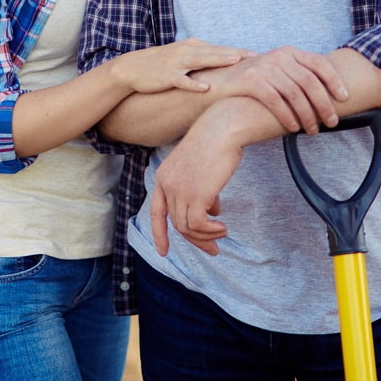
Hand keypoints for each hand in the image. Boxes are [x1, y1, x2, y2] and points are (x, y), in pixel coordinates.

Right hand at [111, 38, 248, 94]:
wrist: (131, 69)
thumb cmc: (160, 65)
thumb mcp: (183, 58)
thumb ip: (202, 59)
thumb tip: (224, 65)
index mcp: (192, 47)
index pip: (220, 48)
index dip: (240, 52)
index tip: (261, 55)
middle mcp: (186, 51)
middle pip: (216, 51)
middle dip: (237, 54)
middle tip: (258, 57)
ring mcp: (176, 63)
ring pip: (201, 60)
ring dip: (219, 60)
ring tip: (237, 62)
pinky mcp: (166, 76)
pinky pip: (182, 80)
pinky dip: (193, 83)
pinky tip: (205, 87)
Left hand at [150, 104, 244, 255]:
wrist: (223, 129)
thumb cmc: (217, 144)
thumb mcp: (202, 168)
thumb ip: (201, 189)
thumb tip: (212, 211)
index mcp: (163, 176)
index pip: (157, 212)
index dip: (159, 234)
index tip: (163, 251)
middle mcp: (166, 184)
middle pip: (177, 223)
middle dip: (196, 239)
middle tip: (213, 250)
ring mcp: (179, 190)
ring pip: (187, 227)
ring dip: (206, 236)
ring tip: (223, 234)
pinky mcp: (195, 194)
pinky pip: (198, 225)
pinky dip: (211, 231)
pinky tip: (223, 227)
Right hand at [205, 46, 347, 134]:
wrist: (218, 83)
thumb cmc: (252, 82)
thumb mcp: (277, 72)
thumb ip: (296, 75)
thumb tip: (327, 92)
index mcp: (288, 52)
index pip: (318, 63)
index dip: (334, 80)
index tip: (345, 98)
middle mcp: (278, 56)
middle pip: (310, 82)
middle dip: (324, 104)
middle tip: (332, 122)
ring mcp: (264, 67)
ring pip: (295, 94)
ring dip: (307, 115)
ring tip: (312, 130)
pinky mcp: (251, 80)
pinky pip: (276, 101)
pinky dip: (287, 116)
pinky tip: (292, 127)